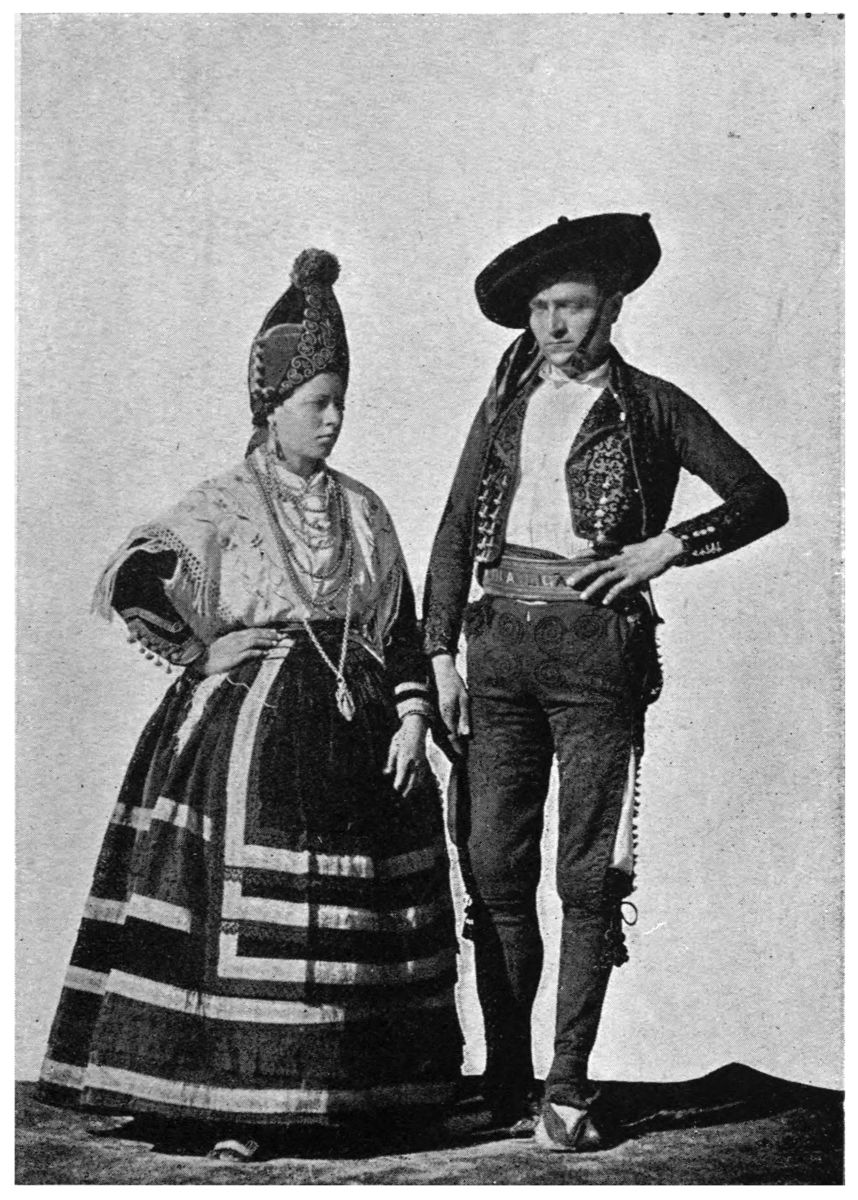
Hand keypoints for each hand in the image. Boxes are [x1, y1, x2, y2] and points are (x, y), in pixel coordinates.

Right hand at [196, 627, 284, 675]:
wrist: (199, 662)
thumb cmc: (212, 656)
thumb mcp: (225, 646)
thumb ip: (237, 644)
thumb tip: (250, 647)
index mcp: (233, 636)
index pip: (252, 631)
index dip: (265, 631)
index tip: (275, 632)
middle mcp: (235, 639)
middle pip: (255, 634)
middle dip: (269, 634)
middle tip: (280, 636)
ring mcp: (234, 648)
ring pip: (253, 641)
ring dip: (265, 641)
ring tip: (275, 643)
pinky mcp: (233, 658)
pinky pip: (248, 653)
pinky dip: (257, 652)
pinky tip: (265, 653)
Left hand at [384, 713, 428, 795]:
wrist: (416, 729)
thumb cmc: (401, 738)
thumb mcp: (393, 748)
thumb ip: (391, 762)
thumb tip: (387, 772)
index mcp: (405, 758)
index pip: (402, 774)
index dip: (399, 783)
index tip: (396, 788)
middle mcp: (414, 761)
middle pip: (413, 780)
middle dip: (408, 789)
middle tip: (403, 796)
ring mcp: (421, 761)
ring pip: (420, 778)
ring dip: (415, 786)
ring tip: (410, 792)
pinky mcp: (424, 760)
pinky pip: (424, 774)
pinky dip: (420, 780)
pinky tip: (417, 784)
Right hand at [432, 654, 470, 755]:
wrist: (439, 673)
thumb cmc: (455, 684)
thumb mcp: (465, 699)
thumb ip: (466, 718)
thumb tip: (467, 735)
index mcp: (448, 714)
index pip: (453, 738)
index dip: (458, 751)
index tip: (463, 762)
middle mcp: (439, 718)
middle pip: (444, 742)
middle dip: (452, 754)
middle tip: (460, 765)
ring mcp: (435, 718)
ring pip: (439, 739)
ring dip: (447, 749)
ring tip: (456, 760)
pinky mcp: (434, 716)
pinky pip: (437, 732)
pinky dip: (443, 742)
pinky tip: (449, 746)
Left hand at [570, 532, 684, 604]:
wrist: (663, 549)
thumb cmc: (645, 550)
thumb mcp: (627, 546)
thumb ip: (613, 547)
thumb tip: (600, 540)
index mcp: (615, 551)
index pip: (595, 550)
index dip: (582, 553)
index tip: (569, 557)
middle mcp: (618, 559)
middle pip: (595, 566)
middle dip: (581, 574)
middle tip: (569, 582)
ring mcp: (625, 568)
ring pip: (605, 578)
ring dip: (592, 588)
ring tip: (582, 596)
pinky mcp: (634, 578)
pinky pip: (620, 587)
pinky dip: (611, 595)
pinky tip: (604, 602)